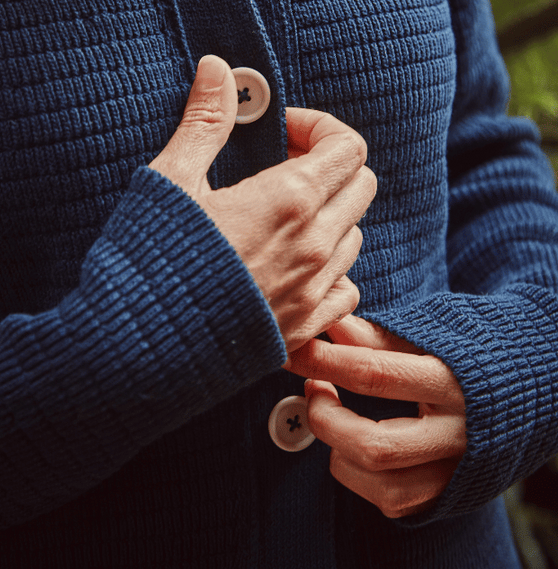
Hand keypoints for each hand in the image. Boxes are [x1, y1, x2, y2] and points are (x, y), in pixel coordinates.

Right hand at [150, 55, 376, 351]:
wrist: (135, 349)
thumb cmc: (150, 260)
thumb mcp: (172, 179)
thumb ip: (204, 121)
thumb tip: (218, 69)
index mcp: (288, 200)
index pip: (348, 146)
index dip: (320, 127)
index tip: (283, 133)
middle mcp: (314, 245)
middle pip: (361, 185)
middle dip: (330, 166)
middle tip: (281, 168)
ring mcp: (313, 290)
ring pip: (355, 236)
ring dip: (329, 216)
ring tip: (280, 217)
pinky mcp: (303, 327)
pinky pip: (345, 289)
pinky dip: (330, 270)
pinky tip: (291, 266)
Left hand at [285, 315, 465, 516]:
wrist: (524, 393)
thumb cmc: (464, 356)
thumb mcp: (428, 336)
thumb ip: (376, 336)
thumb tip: (326, 321)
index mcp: (451, 380)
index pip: (374, 373)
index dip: (324, 361)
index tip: (295, 349)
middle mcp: (456, 433)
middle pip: (374, 445)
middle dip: (325, 418)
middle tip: (312, 387)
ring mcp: (452, 469)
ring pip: (380, 482)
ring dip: (337, 449)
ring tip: (329, 415)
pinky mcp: (445, 493)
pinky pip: (389, 499)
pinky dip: (356, 473)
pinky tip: (350, 444)